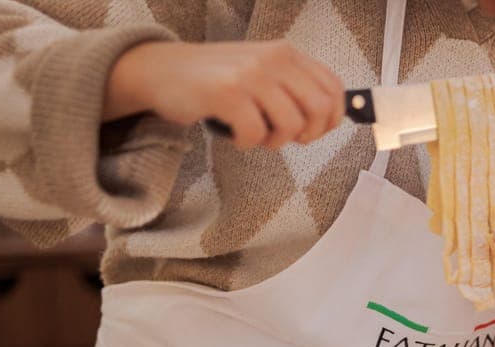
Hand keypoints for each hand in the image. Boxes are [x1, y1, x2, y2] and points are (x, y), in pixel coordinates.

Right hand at [104, 40, 344, 149]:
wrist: (161, 70)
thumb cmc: (214, 79)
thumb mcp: (261, 73)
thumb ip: (293, 88)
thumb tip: (328, 118)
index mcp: (286, 53)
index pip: (333, 88)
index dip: (331, 119)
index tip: (311, 132)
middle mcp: (273, 58)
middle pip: (321, 109)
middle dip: (308, 135)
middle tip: (285, 138)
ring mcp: (250, 73)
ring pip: (291, 125)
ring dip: (274, 142)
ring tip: (254, 135)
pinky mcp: (227, 92)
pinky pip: (256, 133)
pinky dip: (246, 143)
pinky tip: (234, 135)